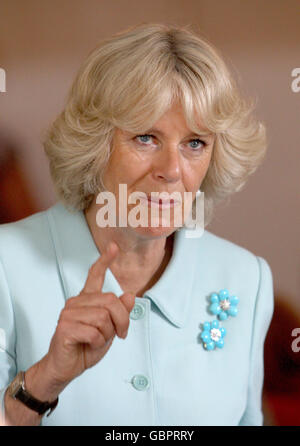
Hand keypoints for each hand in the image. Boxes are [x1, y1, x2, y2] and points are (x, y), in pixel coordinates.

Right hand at [40, 241, 134, 392]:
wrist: (67, 368)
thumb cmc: (87, 347)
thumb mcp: (110, 329)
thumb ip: (119, 313)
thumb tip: (130, 295)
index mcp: (86, 299)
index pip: (95, 275)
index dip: (105, 260)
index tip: (113, 246)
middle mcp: (76, 301)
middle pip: (111, 301)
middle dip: (122, 321)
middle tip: (120, 334)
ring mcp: (68, 313)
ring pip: (104, 317)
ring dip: (108, 334)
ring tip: (99, 340)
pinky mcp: (65, 327)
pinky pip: (94, 332)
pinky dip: (98, 342)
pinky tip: (89, 344)